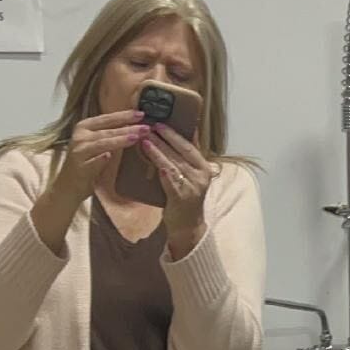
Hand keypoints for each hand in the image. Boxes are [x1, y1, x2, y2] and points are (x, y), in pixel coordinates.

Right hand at [56, 110, 144, 202]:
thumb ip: (109, 135)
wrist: (68, 186)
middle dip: (128, 128)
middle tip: (145, 128)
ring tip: (135, 138)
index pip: (107, 119)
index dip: (124, 116)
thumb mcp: (96, 145)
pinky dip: (100, 159)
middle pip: (108, 131)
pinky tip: (108, 156)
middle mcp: (80, 136)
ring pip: (102, 144)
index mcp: (84, 127)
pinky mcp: (79, 168)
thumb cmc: (86, 164)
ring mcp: (79, 152)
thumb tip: (132, 126)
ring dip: (119, 140)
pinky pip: (92, 162)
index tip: (141, 114)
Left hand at [140, 127, 218, 252]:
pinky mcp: (182, 197)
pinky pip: (170, 180)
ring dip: (158, 151)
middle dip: (164, 138)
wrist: (187, 226)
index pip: (189, 146)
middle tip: (148, 128)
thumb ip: (183, 161)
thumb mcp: (189, 177)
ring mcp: (193, 187)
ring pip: (173, 164)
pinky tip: (153, 161)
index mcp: (204, 168)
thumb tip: (168, 139)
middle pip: (181, 152)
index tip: (160, 124)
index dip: (174, 134)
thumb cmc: (185, 199)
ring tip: (144, 141)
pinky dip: (162, 170)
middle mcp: (201, 176)